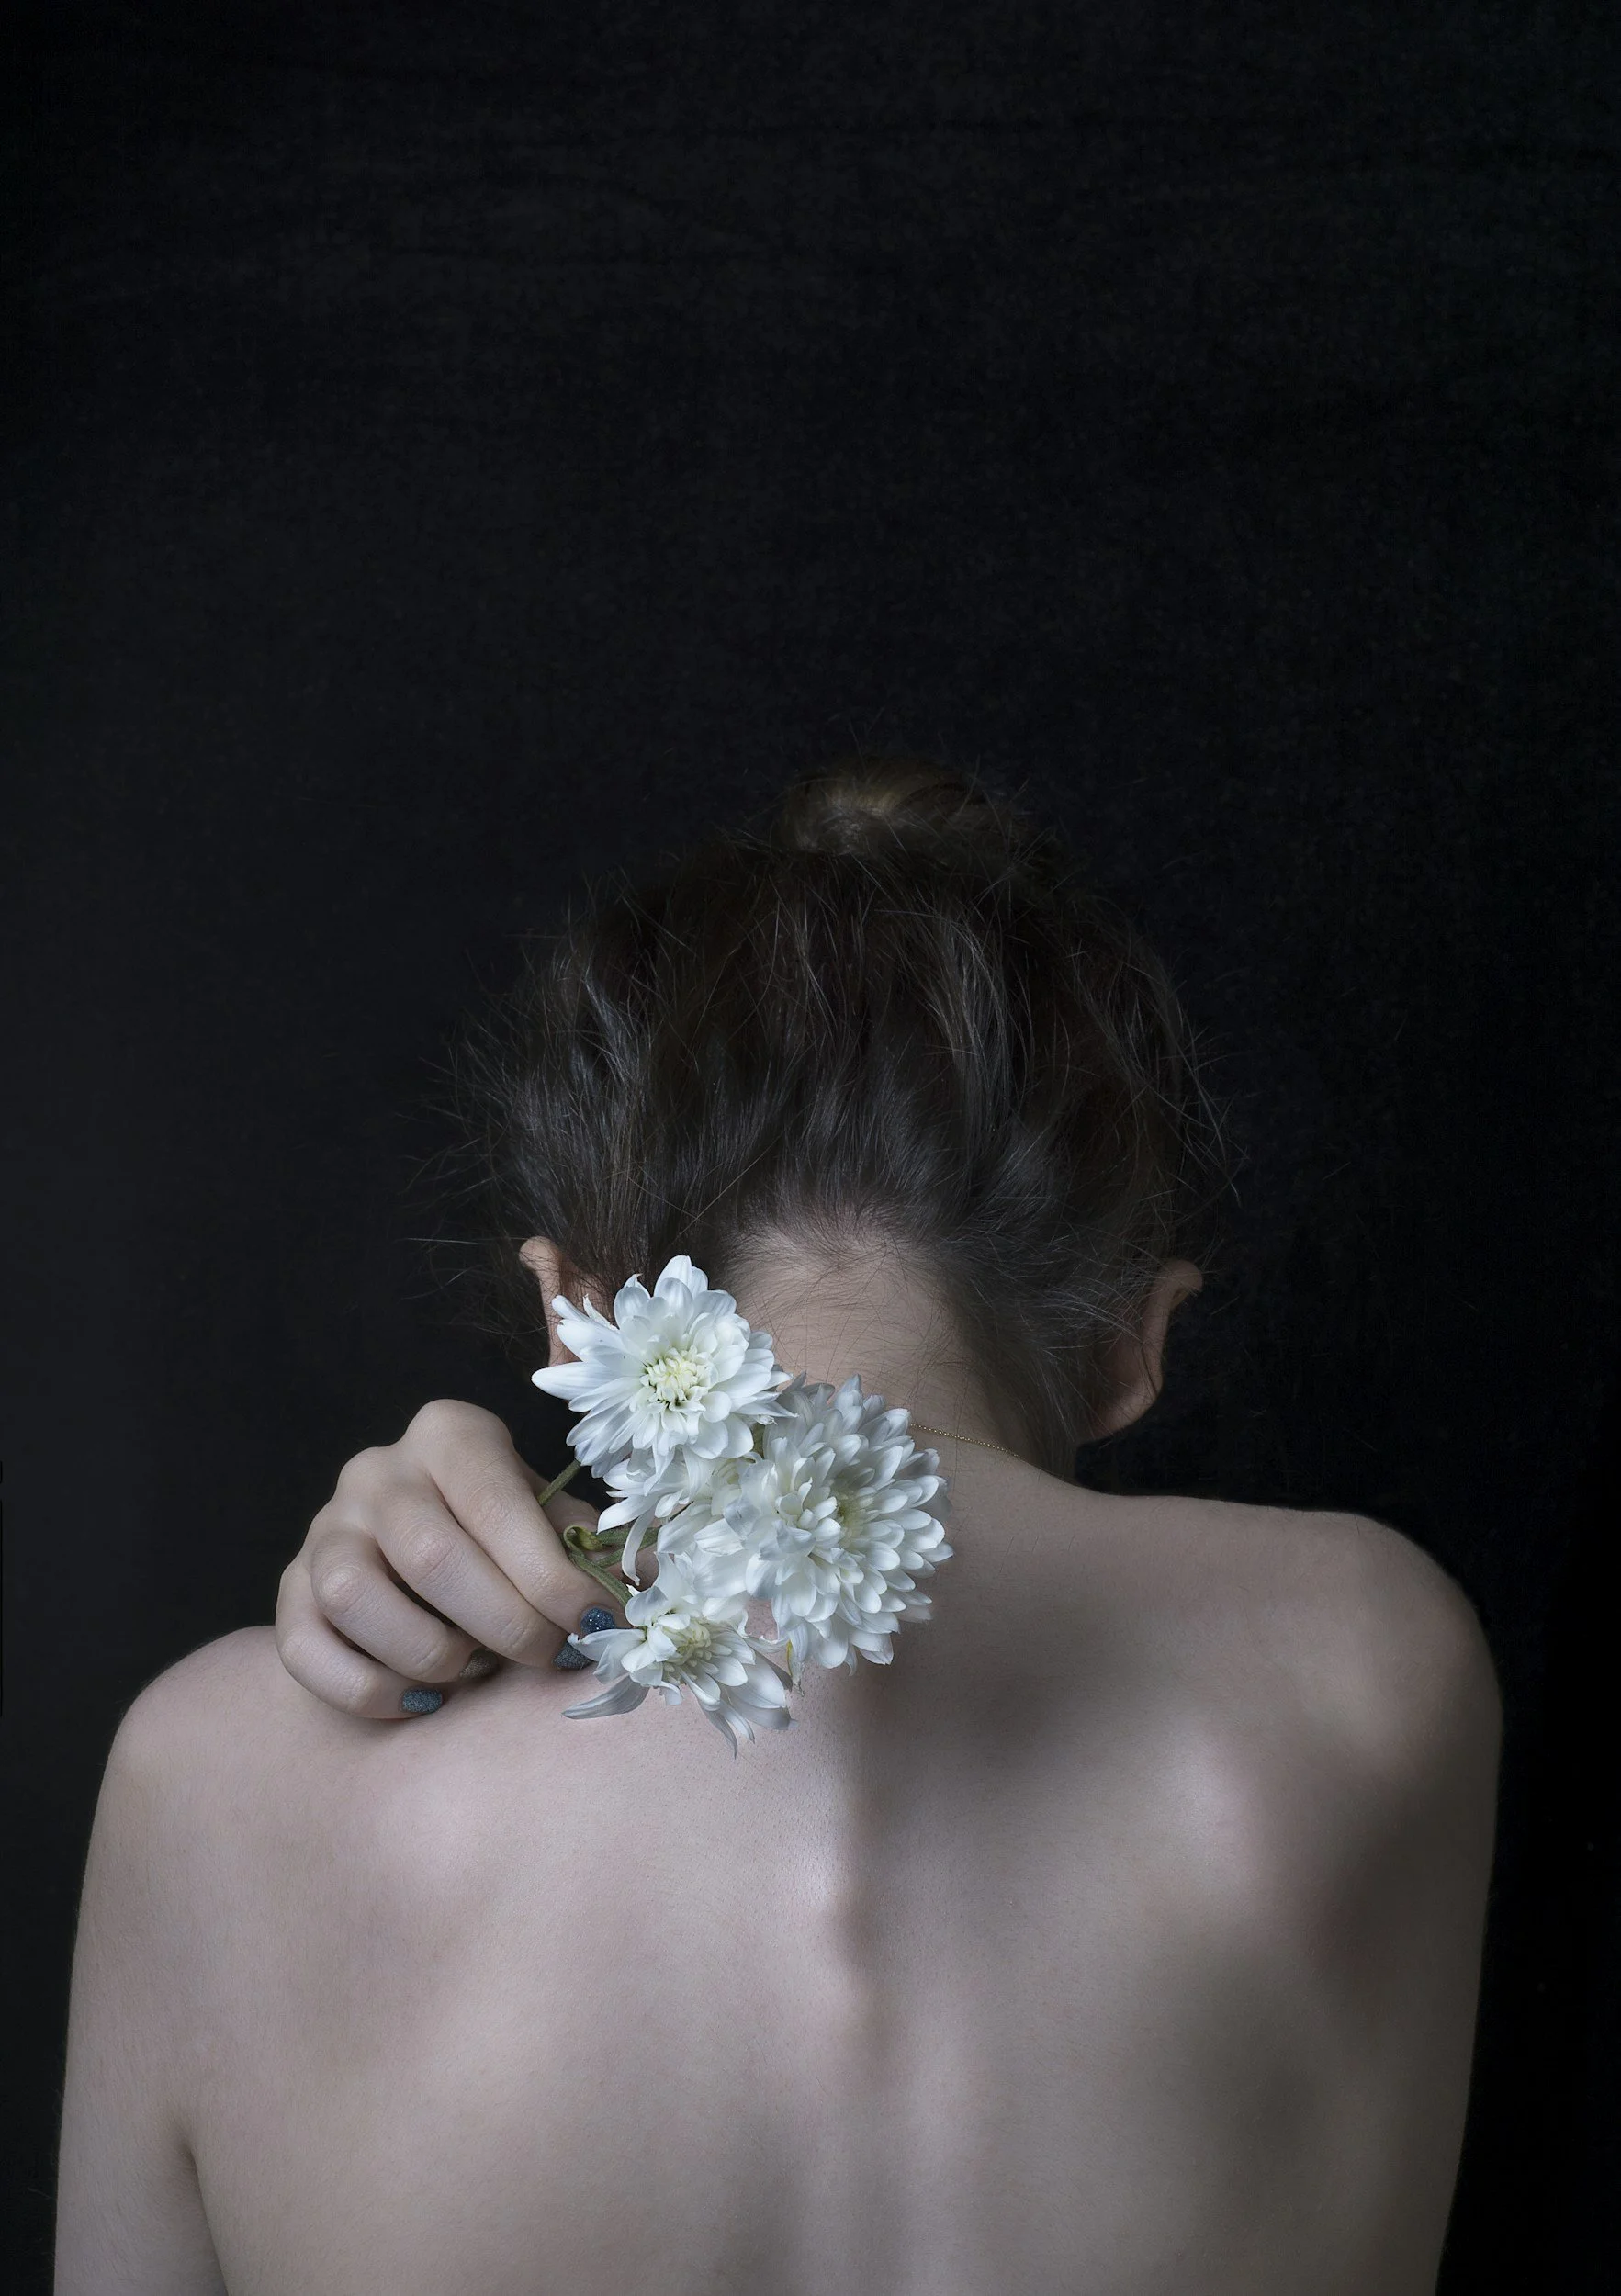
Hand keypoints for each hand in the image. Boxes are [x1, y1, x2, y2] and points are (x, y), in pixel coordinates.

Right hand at [275, 1399, 623, 1717]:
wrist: (411, 1542)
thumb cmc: (501, 1532)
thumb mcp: (550, 1518)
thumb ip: (594, 1548)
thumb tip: (654, 1584)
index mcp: (449, 1435)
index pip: (499, 1507)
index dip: (552, 1578)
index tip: (597, 1626)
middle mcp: (376, 1472)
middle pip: (433, 1558)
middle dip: (506, 1626)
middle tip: (547, 1656)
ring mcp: (323, 1530)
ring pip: (355, 1597)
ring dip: (429, 1653)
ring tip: (476, 1667)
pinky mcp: (287, 1591)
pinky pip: (306, 1649)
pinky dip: (368, 1689)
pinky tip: (423, 1699)